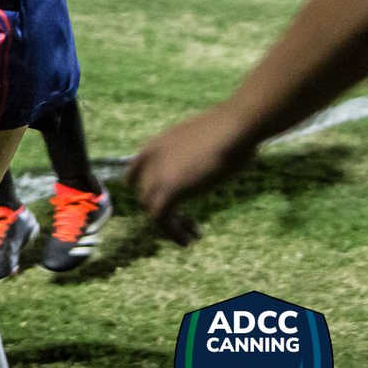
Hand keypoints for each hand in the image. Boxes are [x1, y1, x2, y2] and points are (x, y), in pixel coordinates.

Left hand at [125, 108, 254, 245]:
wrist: (232, 127)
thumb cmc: (229, 131)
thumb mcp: (201, 142)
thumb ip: (193, 156)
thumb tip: (204, 164)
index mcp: (157, 145)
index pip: (135, 170)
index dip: (143, 188)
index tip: (157, 201)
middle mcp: (151, 159)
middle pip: (145, 193)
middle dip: (164, 210)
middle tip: (187, 222)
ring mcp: (157, 173)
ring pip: (152, 208)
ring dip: (169, 226)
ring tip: (190, 236)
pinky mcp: (169, 188)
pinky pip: (161, 217)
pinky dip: (172, 232)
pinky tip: (188, 240)